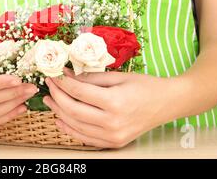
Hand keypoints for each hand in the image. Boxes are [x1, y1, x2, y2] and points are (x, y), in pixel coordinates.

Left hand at [43, 68, 181, 147]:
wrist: (167, 103)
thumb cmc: (145, 86)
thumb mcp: (118, 76)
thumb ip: (91, 77)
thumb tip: (67, 75)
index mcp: (115, 102)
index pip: (78, 92)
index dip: (62, 82)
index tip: (54, 74)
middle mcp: (113, 122)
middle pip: (73, 110)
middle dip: (57, 96)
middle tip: (48, 86)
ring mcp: (113, 136)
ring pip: (76, 126)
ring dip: (59, 112)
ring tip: (50, 101)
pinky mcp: (114, 143)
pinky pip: (85, 138)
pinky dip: (70, 129)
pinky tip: (60, 119)